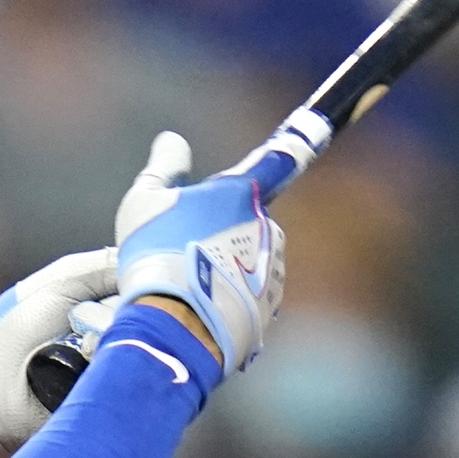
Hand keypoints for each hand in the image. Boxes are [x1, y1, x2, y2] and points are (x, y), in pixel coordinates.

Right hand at [107, 132, 285, 369]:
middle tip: (184, 249)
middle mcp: (266, 225)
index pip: (275, 160)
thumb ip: (163, 167)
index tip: (314, 135)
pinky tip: (204, 306)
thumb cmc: (157, 253)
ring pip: (252, 256)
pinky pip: (252, 292)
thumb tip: (172, 141)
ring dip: (230, 265)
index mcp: (239, 193)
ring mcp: (272, 266)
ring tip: (190, 284)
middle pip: (247, 219)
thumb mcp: (144, 201)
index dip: (294, 144)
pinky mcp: (270, 303)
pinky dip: (234, 296)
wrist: (178, 322)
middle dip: (224, 229)